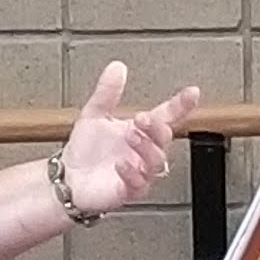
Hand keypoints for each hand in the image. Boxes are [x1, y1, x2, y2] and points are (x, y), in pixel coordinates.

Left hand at [57, 61, 200, 216]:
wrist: (67, 178)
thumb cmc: (85, 151)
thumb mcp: (93, 115)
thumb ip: (106, 92)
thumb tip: (117, 68)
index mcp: (140, 132)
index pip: (167, 116)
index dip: (181, 105)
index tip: (192, 92)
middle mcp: (143, 152)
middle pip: (164, 139)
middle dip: (156, 128)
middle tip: (142, 119)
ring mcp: (139, 172)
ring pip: (156, 162)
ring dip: (146, 148)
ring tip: (131, 137)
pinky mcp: (128, 191)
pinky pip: (138, 185)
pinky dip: (132, 174)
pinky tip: (121, 164)